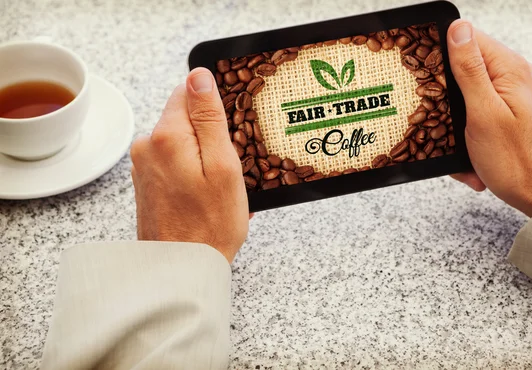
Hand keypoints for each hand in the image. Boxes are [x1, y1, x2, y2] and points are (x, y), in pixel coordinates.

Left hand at [130, 68, 248, 262]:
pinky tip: (208, 198)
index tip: (230, 134)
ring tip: (220, 190)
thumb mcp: (223, 165)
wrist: (183, 269)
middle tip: (230, 170)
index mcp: (166, 136)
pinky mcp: (147, 183)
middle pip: (186, 119)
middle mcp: (147, 147)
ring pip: (183, 143)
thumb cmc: (209, 225)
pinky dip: (194, 174)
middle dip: (212, 138)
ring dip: (205, 158)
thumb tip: (198, 76)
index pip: (189, 92)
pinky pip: (176, 163)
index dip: (215, 109)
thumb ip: (209, 116)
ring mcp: (144, 166)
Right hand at [446, 20, 531, 216]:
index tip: (426, 77)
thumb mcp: (483, 112)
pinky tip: (469, 157)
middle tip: (443, 120)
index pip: (467, 39)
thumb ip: (469, 69)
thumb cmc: (516, 161)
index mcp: (508, 70)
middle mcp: (510, 78)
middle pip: (461, 70)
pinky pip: (470, 118)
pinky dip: (463, 137)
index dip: (441, 54)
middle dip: (445, 97)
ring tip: (461, 145)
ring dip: (453, 124)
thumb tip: (458, 29)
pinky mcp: (501, 115)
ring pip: (461, 98)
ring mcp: (506, 97)